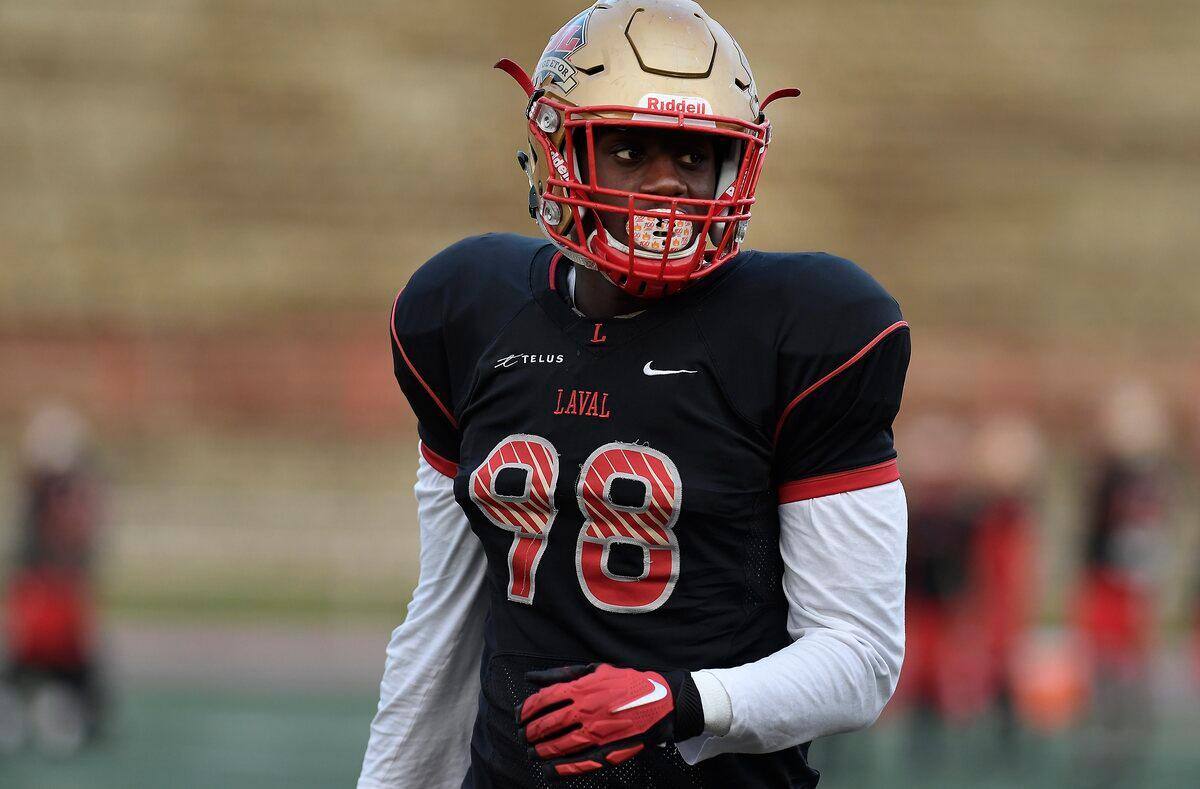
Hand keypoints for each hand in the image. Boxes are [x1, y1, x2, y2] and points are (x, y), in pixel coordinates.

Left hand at [518, 663, 701, 778]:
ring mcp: (597, 734)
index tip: (519, 715)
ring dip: (541, 751)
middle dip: (530, 732)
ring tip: (531, 752)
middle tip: (522, 735)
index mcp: (582, 688)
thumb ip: (561, 674)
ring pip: (560, 745)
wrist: (662, 701)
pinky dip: (561, 770)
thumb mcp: (595, 670)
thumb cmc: (626, 683)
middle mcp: (587, 711)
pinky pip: (579, 764)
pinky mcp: (608, 751)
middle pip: (548, 724)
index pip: (544, 700)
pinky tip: (548, 772)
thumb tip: (530, 677)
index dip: (527, 709)